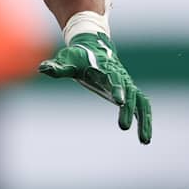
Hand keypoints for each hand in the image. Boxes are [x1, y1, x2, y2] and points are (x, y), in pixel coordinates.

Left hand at [37, 31, 151, 143]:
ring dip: (144, 121)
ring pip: (141, 103)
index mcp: (106, 69)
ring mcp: (128, 85)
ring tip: (145, 141)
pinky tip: (145, 138)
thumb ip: (57, 67)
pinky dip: (145, 121)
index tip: (119, 101)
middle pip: (129, 93)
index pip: (114, 79)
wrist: (95, 47)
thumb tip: (42, 69)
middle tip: (123, 127)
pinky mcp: (130, 93)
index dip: (117, 89)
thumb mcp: (67, 60)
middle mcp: (121, 77)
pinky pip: (142, 107)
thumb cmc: (79, 56)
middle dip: (127, 110)